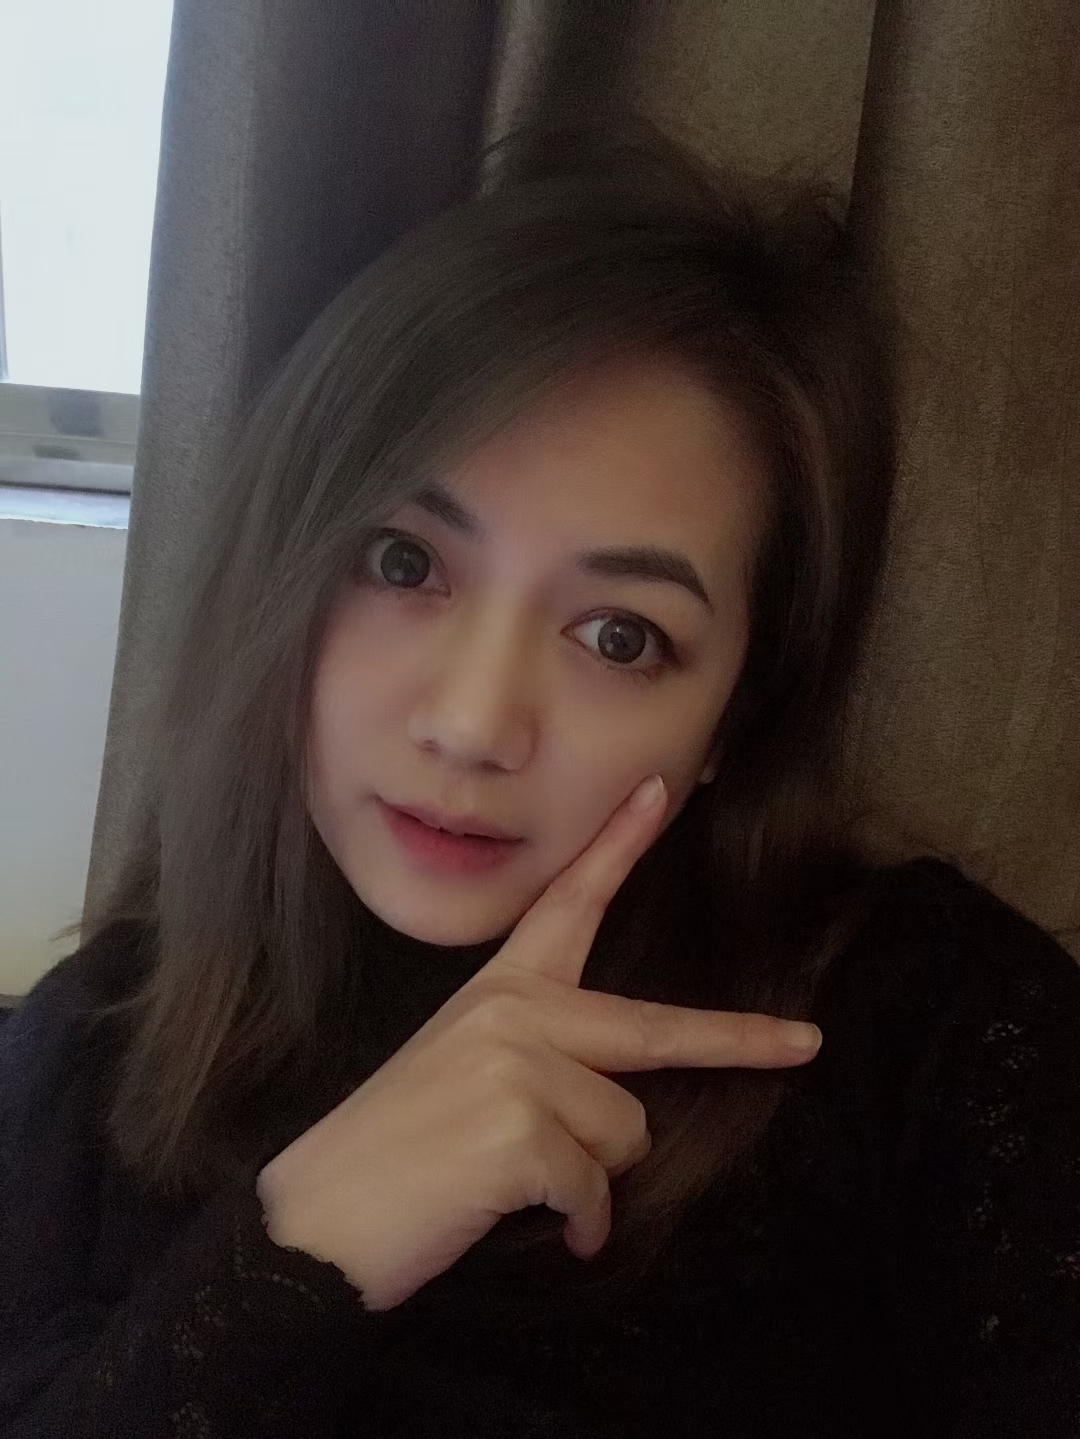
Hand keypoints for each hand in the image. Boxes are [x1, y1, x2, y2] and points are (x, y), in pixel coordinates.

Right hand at [256, 774, 821, 1310]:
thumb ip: (539, 1064)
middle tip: (805, 1043)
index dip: (617, 847)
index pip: (567, 904)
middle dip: (739, 1039)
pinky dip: (579, 1223)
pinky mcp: (521, 1130)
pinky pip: (597, 1189)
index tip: (658, 791)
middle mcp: (514, 1013)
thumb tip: (619, 1110)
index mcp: (499, 992)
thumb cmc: (393, 1152)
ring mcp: (519, 1066)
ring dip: (593, 1177)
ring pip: (627, 1130)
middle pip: (653, 1027)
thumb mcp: (463, 1077)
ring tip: (527, 1187)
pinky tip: (541, 1227)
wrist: (316, 1221)